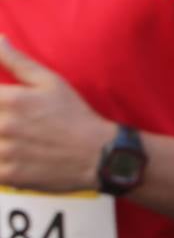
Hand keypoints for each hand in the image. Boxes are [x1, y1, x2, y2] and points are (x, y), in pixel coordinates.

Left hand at [0, 37, 114, 192]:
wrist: (100, 155)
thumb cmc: (75, 115)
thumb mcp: (51, 82)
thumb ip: (16, 61)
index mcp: (11, 100)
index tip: (1, 103)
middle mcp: (4, 125)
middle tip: (6, 122)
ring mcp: (6, 152)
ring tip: (12, 137)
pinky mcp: (9, 176)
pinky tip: (10, 154)